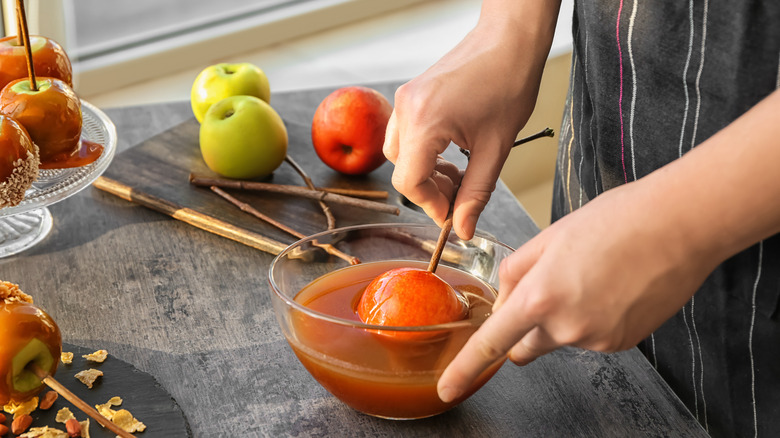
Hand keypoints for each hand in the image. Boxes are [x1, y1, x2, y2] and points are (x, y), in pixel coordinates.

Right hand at [383, 2, 558, 238]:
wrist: (509, 39)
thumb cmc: (508, 82)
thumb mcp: (496, 148)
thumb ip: (475, 194)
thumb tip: (463, 228)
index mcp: (424, 122)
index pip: (409, 181)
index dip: (430, 204)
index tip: (452, 216)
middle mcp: (407, 108)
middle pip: (402, 169)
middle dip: (429, 190)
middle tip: (459, 198)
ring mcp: (406, 99)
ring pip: (401, 153)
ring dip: (426, 171)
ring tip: (459, 175)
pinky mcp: (412, 94)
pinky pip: (406, 133)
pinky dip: (424, 151)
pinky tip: (451, 154)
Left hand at [436, 182, 719, 401]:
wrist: (680, 225)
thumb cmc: (617, 220)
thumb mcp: (549, 236)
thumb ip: (516, 271)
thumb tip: (505, 297)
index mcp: (541, 296)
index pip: (492, 344)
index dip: (466, 369)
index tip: (449, 388)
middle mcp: (567, 327)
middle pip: (525, 347)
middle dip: (522, 330)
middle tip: (542, 291)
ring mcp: (598, 339)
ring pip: (561, 339)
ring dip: (563, 318)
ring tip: (590, 276)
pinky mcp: (624, 343)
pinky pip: (591, 337)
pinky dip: (592, 318)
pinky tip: (611, 287)